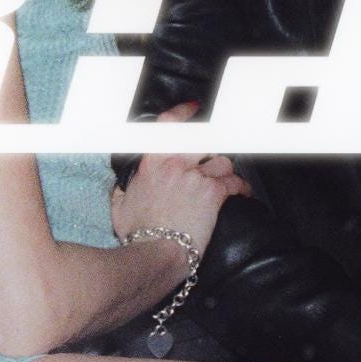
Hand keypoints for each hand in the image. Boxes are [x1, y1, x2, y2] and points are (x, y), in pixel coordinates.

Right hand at [110, 101, 250, 256]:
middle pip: (204, 142)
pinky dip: (240, 188)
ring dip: (224, 172)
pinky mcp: (213, 192)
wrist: (155, 252)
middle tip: (213, 162)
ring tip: (225, 183)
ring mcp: (195, 176)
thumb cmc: (138, 234)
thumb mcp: (119, 205)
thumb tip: (126, 182)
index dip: (184, 113)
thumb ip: (124, 187)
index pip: (170, 125)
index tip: (194, 108)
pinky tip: (241, 193)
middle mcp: (175, 163)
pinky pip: (235, 182)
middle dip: (210, 152)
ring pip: (221, 162)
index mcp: (152, 162)